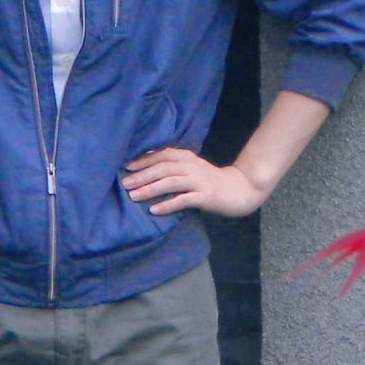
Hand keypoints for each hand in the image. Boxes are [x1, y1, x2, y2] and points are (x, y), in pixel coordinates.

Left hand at [122, 146, 267, 217]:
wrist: (239, 189)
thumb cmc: (210, 180)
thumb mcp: (191, 167)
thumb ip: (173, 165)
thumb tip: (146, 168)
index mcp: (187, 157)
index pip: (161, 155)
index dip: (143, 160)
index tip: (126, 166)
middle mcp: (191, 166)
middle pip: (162, 168)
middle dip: (142, 175)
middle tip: (125, 183)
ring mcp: (199, 181)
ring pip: (170, 182)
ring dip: (150, 188)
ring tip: (134, 196)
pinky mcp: (205, 196)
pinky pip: (183, 200)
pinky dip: (168, 204)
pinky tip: (154, 210)